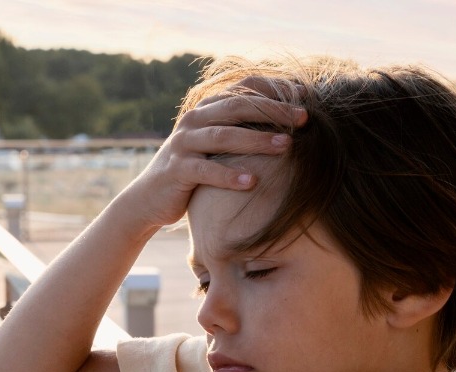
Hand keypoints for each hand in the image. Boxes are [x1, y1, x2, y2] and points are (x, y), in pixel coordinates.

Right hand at [119, 82, 307, 229]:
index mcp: (207, 109)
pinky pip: (205, 170)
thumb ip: (242, 132)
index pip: (244, 89)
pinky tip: (252, 182)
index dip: (275, 91)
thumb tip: (290, 125)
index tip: (306, 99)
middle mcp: (194, 120)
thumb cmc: (195, 172)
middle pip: (237, 107)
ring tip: (286, 146)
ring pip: (223, 136)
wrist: (150, 198)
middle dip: (273, 111)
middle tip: (304, 119)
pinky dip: (229, 175)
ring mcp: (183, 143)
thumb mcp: (218, 148)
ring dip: (257, 140)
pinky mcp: (176, 169)